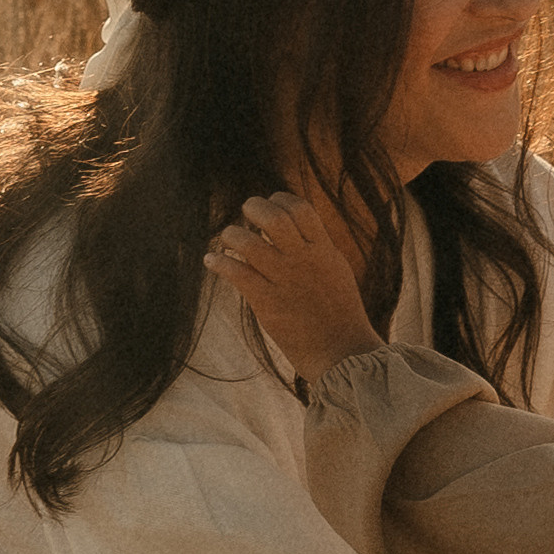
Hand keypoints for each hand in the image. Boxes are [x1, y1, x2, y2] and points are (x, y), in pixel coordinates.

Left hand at [206, 189, 382, 385]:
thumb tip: (293, 225)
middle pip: (273, 217)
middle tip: (246, 213)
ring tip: (227, 240)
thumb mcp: (335, 269)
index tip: (271, 205)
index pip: (300, 208)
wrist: (342, 353)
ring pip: (248, 243)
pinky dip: (218, 263)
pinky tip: (211, 261)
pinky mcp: (267, 304)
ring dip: (231, 235)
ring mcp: (284, 281)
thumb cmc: (340, 312)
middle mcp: (303, 261)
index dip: (280, 199)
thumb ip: (316, 246)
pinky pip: (236, 273)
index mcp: (323, 250)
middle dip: (254, 207)